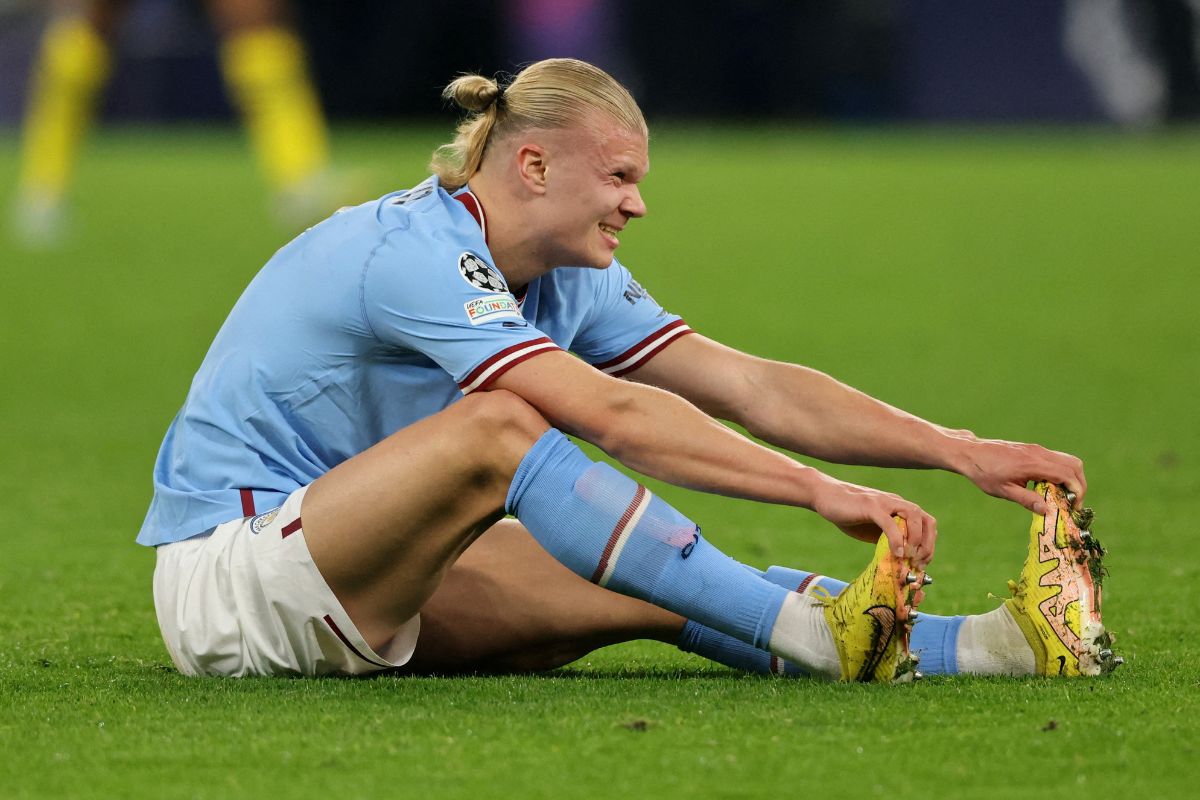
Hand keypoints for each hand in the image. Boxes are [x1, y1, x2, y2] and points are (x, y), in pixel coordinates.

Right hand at [808, 475, 936, 567]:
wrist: (825, 496)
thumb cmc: (848, 514)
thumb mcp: (872, 530)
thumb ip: (886, 540)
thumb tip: (899, 561)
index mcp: (899, 509)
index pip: (926, 524)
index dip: (929, 544)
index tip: (921, 563)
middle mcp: (896, 503)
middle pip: (926, 520)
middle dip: (928, 544)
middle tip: (919, 563)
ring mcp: (884, 502)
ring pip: (914, 516)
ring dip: (917, 539)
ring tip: (909, 557)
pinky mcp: (870, 505)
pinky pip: (890, 522)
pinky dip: (897, 539)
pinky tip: (896, 553)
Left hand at [958, 437, 1085, 512]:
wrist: (970, 453)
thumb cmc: (984, 473)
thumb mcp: (1003, 491)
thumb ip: (1027, 500)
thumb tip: (1047, 511)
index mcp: (1032, 464)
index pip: (1067, 474)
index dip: (1076, 491)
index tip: (1074, 506)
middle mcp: (1038, 453)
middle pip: (1074, 465)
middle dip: (1079, 484)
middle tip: (1072, 502)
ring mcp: (1036, 449)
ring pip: (1067, 460)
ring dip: (1071, 478)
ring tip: (1061, 496)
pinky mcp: (1033, 449)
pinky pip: (1056, 459)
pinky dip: (1061, 472)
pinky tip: (1048, 486)